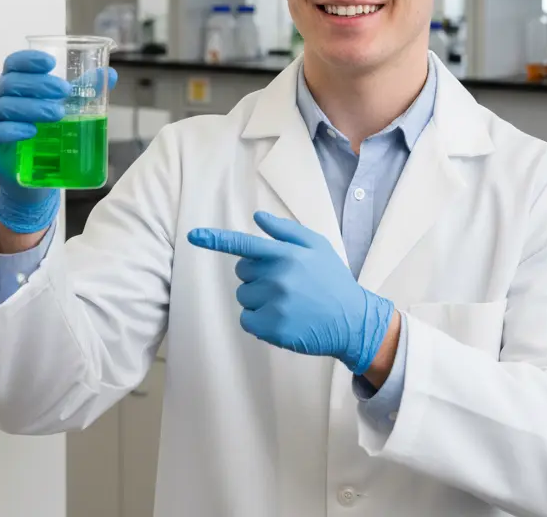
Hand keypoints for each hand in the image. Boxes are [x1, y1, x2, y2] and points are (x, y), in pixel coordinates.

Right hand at [0, 50, 116, 233]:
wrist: (31, 185)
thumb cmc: (43, 142)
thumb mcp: (63, 113)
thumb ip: (81, 92)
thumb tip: (110, 74)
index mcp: (11, 87)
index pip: (13, 65)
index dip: (28, 60)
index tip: (51, 63)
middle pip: (10, 83)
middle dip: (39, 84)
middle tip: (64, 92)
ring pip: (2, 106)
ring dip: (31, 107)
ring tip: (57, 113)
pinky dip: (11, 130)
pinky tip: (30, 132)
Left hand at [188, 211, 393, 374]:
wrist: (352, 320)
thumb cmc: (333, 280)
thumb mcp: (317, 246)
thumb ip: (285, 231)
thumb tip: (257, 217)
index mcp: (285, 254)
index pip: (244, 244)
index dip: (216, 240)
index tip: (193, 236)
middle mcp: (277, 276)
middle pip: (242, 272)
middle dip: (256, 275)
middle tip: (284, 284)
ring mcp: (275, 303)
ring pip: (243, 297)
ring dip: (258, 299)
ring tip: (286, 303)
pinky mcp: (273, 327)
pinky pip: (247, 320)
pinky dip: (258, 321)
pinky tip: (281, 319)